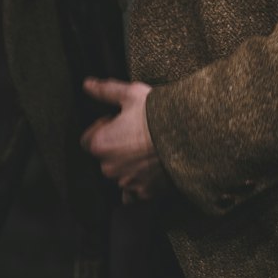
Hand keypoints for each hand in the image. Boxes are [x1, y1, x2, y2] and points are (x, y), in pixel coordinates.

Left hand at [80, 78, 168, 204]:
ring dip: (128, 164)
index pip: (88, 139)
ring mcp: (127, 183)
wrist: (190, 136)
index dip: (103, 128)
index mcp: (100, 144)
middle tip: (136, 133)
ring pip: (121, 174)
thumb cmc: (157, 113)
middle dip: (116, 147)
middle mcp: (109, 168)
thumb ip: (105, 92)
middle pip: (105, 157)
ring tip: (148, 149)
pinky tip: (151, 171)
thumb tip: (87, 84)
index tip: (120, 121)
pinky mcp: (145, 193)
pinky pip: (136, 192)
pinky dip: (140, 183)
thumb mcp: (131, 95)